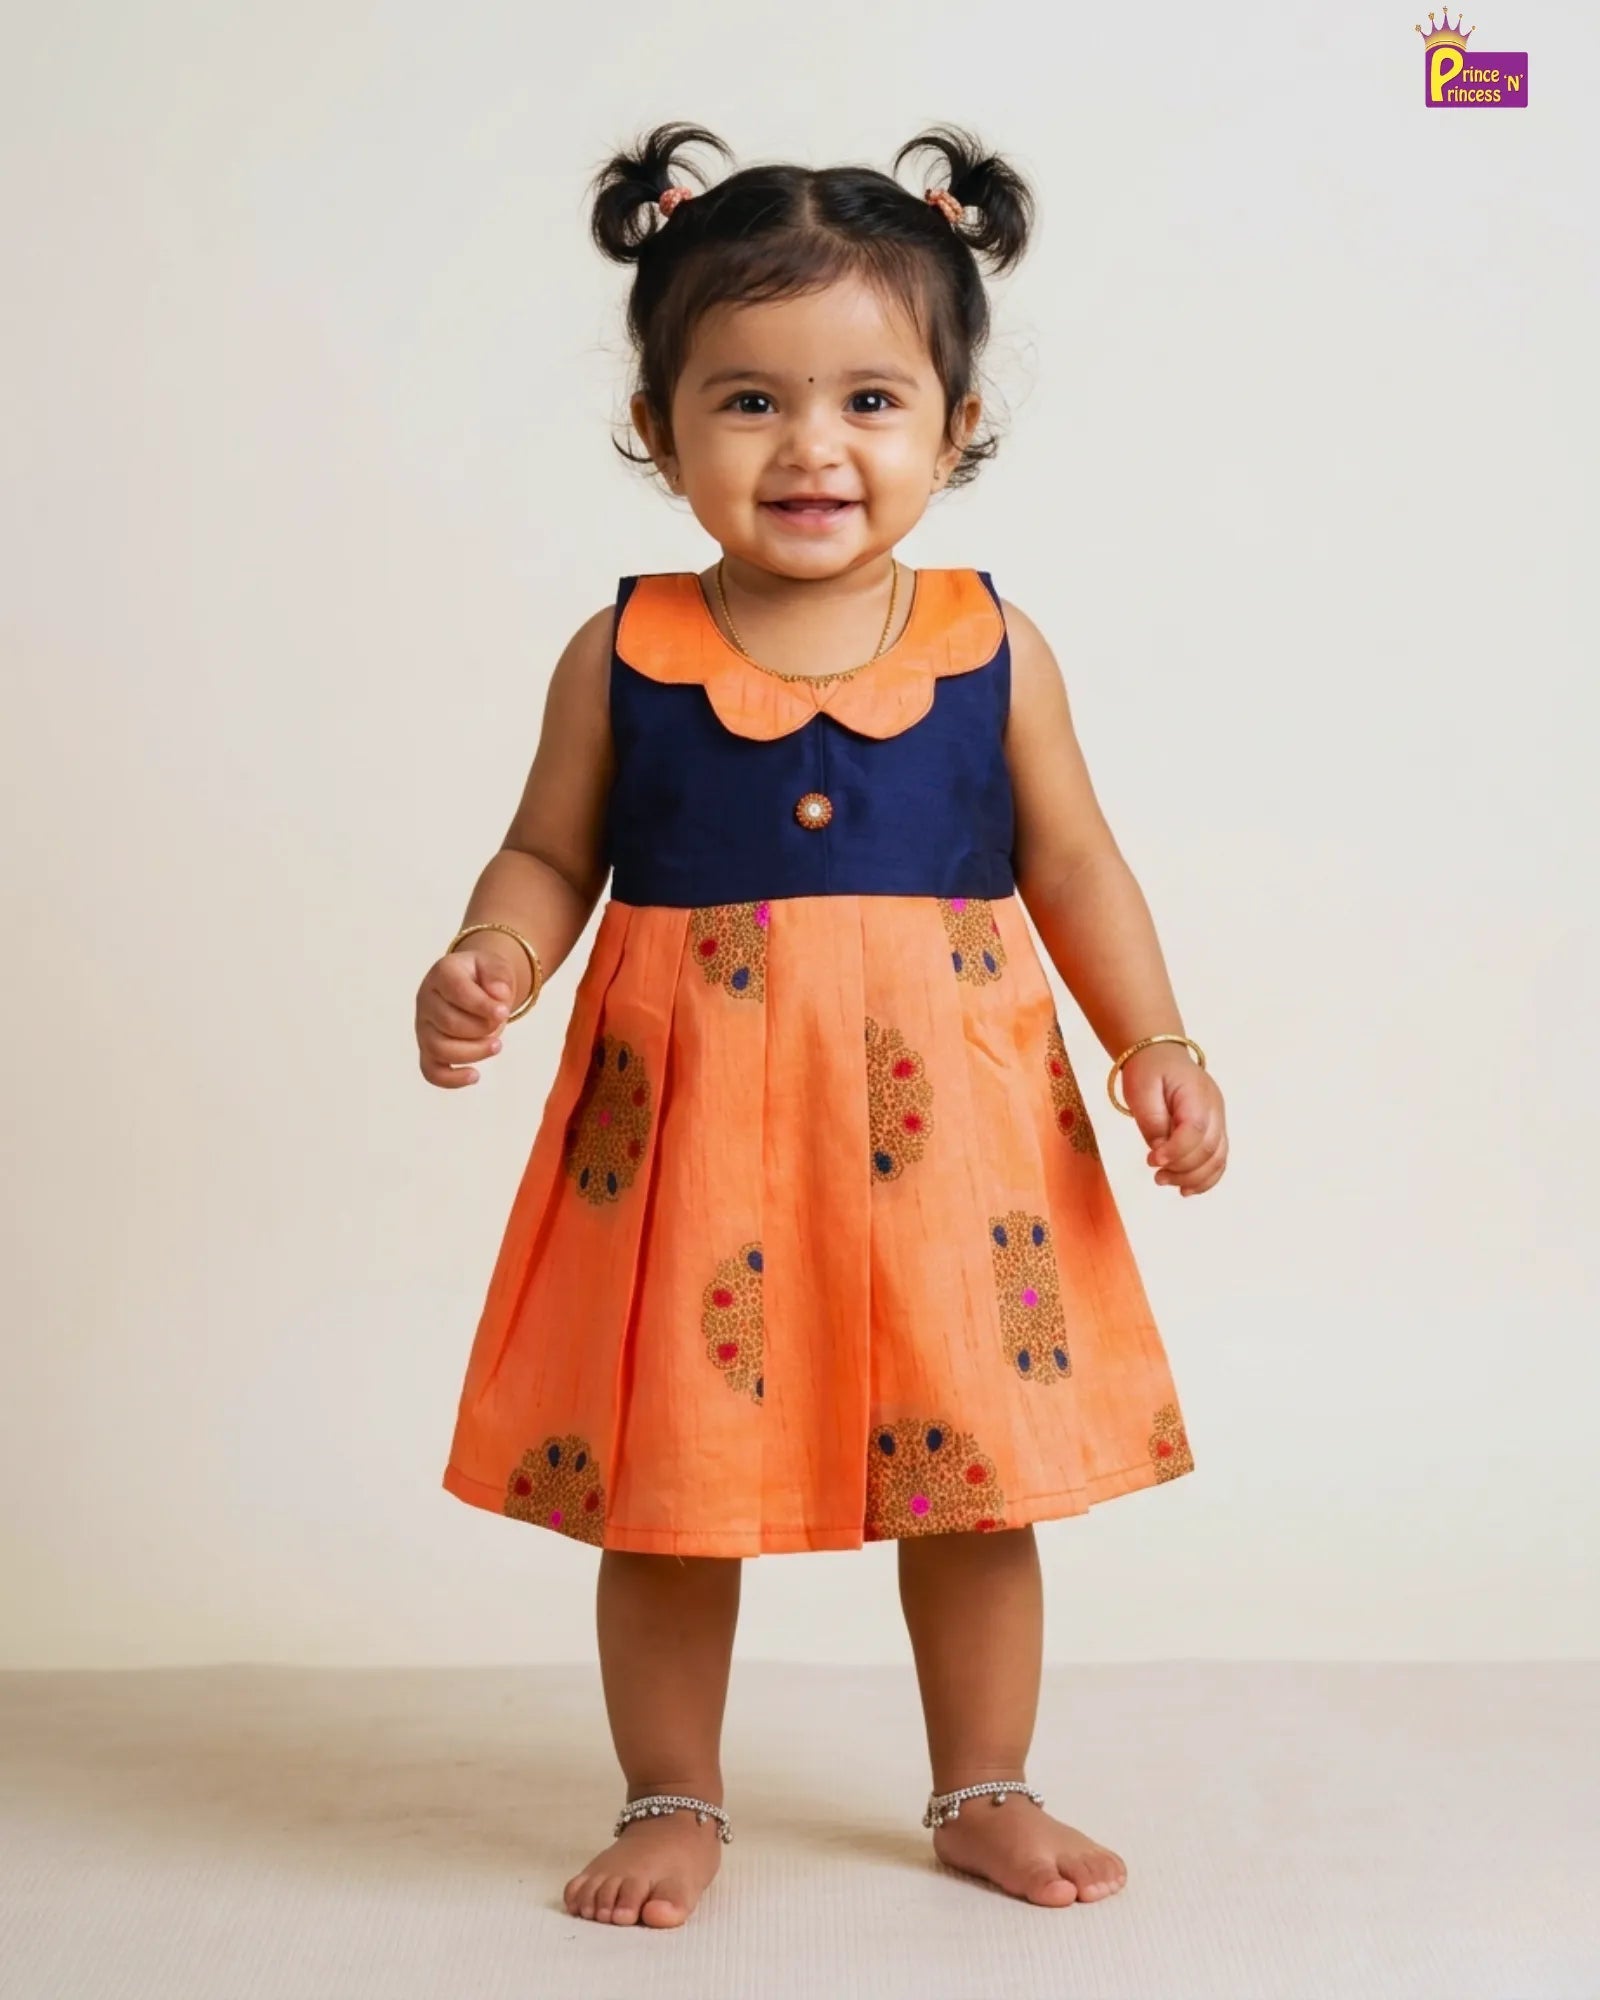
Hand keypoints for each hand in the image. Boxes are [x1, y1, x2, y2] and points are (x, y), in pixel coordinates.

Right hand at [415, 948, 515, 1088]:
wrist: (475, 984)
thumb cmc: (483, 976)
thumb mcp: (495, 965)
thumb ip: (498, 975)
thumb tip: (499, 995)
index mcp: (442, 974)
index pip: (457, 991)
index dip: (482, 1005)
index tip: (504, 1012)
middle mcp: (426, 1000)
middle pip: (449, 1023)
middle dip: (482, 1028)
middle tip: (500, 1023)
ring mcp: (424, 1027)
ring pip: (438, 1049)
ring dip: (473, 1052)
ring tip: (497, 1046)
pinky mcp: (428, 1049)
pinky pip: (431, 1071)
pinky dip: (451, 1080)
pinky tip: (475, 1076)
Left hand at [1119, 1044, 1227, 1196]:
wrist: (1161, 1055)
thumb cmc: (1149, 1071)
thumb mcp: (1141, 1090)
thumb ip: (1152, 1121)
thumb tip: (1161, 1151)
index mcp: (1197, 1094)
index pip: (1195, 1130)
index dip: (1176, 1151)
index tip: (1152, 1161)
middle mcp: (1215, 1109)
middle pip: (1209, 1149)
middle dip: (1182, 1169)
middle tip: (1157, 1176)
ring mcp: (1218, 1120)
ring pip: (1218, 1159)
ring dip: (1194, 1178)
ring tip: (1165, 1182)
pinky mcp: (1215, 1131)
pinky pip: (1218, 1159)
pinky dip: (1205, 1178)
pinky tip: (1186, 1189)